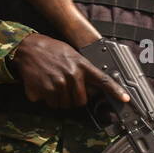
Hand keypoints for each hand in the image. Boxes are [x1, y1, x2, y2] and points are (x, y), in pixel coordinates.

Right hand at [9, 33, 129, 108]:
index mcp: (82, 65)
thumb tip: (93, 88)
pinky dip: (46, 98)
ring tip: (53, 82)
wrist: (27, 48)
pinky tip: (43, 85)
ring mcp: (58, 84)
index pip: (103, 80)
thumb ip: (83, 70)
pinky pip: (50, 103)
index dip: (116, 91)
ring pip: (64, 104)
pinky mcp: (44, 91)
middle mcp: (72, 75)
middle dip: (74, 98)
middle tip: (65, 87)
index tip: (126, 99)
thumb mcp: (72, 55)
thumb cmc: (51, 50)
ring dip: (59, 99)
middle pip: (81, 101)